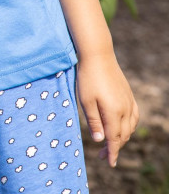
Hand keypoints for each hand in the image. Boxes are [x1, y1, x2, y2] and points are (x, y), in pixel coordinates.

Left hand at [76, 52, 138, 166]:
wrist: (98, 55)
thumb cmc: (88, 77)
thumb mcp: (85, 100)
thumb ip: (94, 121)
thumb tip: (99, 140)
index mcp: (114, 113)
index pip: (114, 139)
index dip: (112, 152)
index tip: (109, 163)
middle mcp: (125, 110)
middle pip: (122, 135)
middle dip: (114, 147)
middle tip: (103, 155)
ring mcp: (129, 102)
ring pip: (129, 127)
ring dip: (121, 137)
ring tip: (110, 143)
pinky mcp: (129, 95)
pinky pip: (134, 116)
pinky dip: (129, 126)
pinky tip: (124, 127)